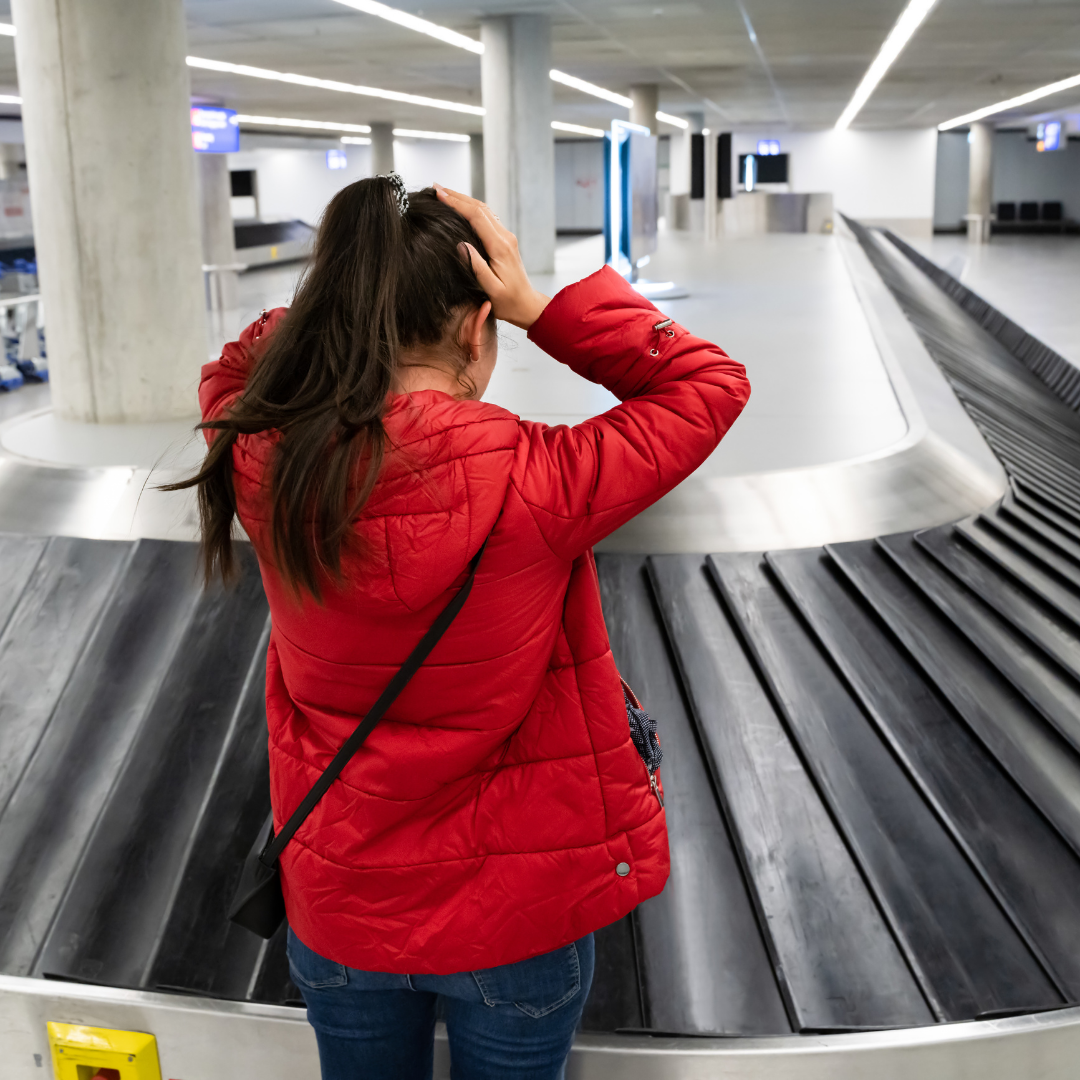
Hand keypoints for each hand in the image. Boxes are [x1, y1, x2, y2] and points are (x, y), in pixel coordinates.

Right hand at [434, 184, 549, 329]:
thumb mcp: (491, 289)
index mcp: (500, 247)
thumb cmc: (508, 302)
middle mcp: (505, 237)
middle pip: (480, 208)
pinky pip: (487, 218)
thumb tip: (461, 244)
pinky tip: (460, 208)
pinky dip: (471, 209)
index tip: (439, 195)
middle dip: (457, 196)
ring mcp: (506, 237)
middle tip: (435, 188)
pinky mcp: (505, 241)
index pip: (476, 216)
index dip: (456, 204)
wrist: (527, 305)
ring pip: (484, 210)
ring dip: (464, 200)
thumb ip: (477, 267)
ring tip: (444, 193)